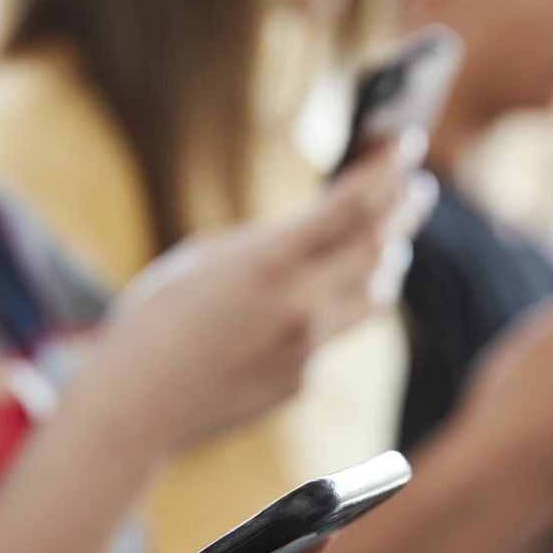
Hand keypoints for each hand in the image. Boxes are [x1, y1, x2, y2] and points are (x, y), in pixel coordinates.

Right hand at [86, 134, 437, 453]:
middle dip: (404, 209)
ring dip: (385, 259)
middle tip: (417, 187)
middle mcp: (301, 305)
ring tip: (388, 238)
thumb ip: (268, 241)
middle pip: (380, 246)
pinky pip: (336, 333)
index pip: (355, 203)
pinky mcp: (303, 381)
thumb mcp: (204, 259)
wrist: (135, 409)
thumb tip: (320, 226)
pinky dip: (337, 305)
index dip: (389, 167)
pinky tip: (319, 297)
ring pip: (375, 293)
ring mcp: (308, 349)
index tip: (408, 142)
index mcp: (269, 261)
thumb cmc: (153, 321)